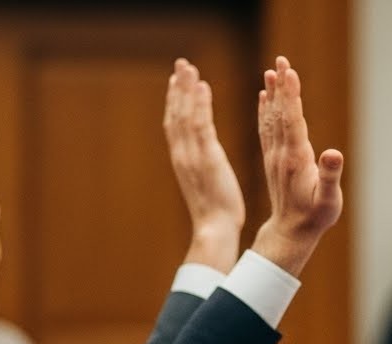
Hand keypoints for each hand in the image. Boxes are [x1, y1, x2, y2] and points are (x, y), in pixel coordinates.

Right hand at [164, 59, 243, 272]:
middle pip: (175, 114)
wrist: (215, 231)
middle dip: (177, 88)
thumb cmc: (216, 215)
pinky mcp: (207, 158)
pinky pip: (201, 125)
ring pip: (185, 115)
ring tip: (189, 67)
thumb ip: (202, 169)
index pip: (175, 125)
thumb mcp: (206, 186)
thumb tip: (205, 162)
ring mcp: (192, 156)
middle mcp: (182, 155)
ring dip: (186, 89)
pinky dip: (200, 104)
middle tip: (181, 64)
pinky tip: (203, 86)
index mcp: (182, 161)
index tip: (177, 82)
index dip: (175, 102)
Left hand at [249, 56, 343, 276]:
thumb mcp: (328, 201)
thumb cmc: (315, 217)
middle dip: (281, 86)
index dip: (291, 96)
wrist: (290, 233)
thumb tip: (333, 153)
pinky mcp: (273, 160)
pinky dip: (266, 111)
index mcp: (296, 159)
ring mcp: (275, 156)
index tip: (289, 72)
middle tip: (280, 60)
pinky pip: (266, 130)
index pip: (292, 121)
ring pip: (271, 119)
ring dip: (272, 94)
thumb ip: (330, 177)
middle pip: (279, 113)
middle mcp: (281, 154)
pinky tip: (264, 97)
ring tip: (272, 71)